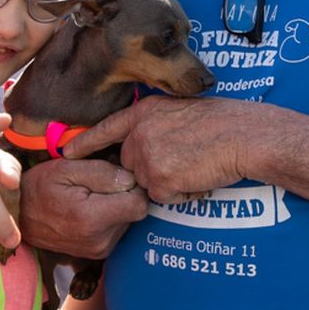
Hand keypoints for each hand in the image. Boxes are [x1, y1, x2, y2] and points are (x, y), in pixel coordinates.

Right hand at [18, 158, 147, 258]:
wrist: (18, 216)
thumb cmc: (40, 186)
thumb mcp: (67, 168)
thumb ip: (102, 172)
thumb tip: (131, 179)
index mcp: (92, 218)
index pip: (139, 204)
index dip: (134, 186)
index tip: (119, 175)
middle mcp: (100, 240)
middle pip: (135, 213)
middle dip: (124, 195)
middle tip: (99, 184)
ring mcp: (99, 250)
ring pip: (128, 221)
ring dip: (117, 206)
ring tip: (92, 196)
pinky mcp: (97, 253)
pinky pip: (117, 230)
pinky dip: (109, 218)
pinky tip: (90, 208)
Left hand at [63, 96, 249, 204]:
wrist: (243, 135)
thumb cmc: (222, 123)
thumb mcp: (179, 111)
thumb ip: (155, 125)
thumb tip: (145, 146)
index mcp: (144, 113)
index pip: (107, 129)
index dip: (86, 142)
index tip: (66, 153)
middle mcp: (138, 134)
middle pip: (130, 165)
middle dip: (154, 169)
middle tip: (186, 158)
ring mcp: (146, 157)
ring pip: (148, 184)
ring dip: (170, 183)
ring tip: (195, 166)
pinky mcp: (158, 180)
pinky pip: (164, 198)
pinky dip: (182, 195)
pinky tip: (198, 177)